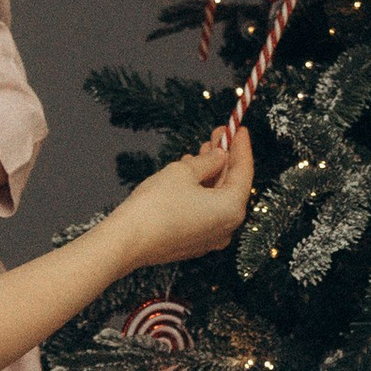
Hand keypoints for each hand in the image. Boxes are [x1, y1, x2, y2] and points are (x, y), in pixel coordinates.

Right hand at [118, 125, 253, 266]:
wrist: (127, 242)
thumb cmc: (155, 206)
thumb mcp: (184, 171)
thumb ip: (208, 161)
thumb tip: (220, 156)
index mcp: (232, 209)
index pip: (244, 171)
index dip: (241, 146)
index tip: (240, 128)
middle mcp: (227, 227)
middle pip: (232, 185)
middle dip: (224, 159)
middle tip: (218, 134)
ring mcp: (210, 238)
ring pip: (216, 198)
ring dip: (211, 173)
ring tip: (202, 150)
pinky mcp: (193, 243)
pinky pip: (205, 211)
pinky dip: (202, 192)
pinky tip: (191, 174)